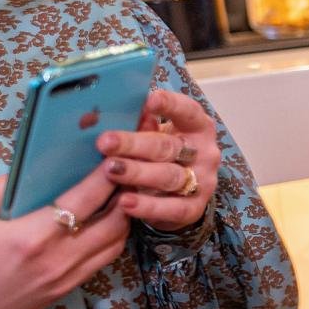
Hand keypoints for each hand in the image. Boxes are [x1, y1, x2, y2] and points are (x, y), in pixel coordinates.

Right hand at [0, 171, 130, 308]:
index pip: (85, 199)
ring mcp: (64, 278)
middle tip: (124, 174)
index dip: (105, 177)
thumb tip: (29, 172)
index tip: (115, 158)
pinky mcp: (63, 291)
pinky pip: (100, 262)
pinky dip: (110, 241)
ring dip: (122, 219)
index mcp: (31, 236)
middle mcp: (57, 259)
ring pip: (114, 245)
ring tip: (117, 196)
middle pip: (113, 223)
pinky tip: (101, 224)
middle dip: (124, 195)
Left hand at [95, 89, 218, 231]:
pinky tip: (125, 202)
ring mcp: (203, 181)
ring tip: (110, 170)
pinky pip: (172, 208)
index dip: (170, 105)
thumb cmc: (162, 153)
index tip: (149, 100)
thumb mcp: (156, 135)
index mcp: (197, 126)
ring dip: (138, 173)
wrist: (180, 193)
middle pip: (168, 146)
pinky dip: (148, 206)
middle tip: (104, 142)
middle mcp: (204, 152)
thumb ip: (141, 124)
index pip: (187, 111)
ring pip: (169, 176)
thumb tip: (112, 112)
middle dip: (134, 144)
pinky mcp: (195, 208)